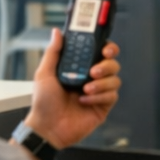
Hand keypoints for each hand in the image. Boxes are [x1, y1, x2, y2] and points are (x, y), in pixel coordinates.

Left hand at [22, 29, 120, 148]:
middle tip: (95, 71)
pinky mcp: (103, 106)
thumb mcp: (44, 74)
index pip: (100, 52)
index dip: (107, 47)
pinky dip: (99, 97)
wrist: (47, 127)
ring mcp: (99, 92)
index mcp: (80, 68)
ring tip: (85, 88)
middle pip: (112, 64)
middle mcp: (91, 78)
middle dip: (107, 65)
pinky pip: (112, 96)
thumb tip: (57, 33)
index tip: (105, 48)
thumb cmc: (43, 103)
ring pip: (115, 80)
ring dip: (102, 83)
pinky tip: (85, 101)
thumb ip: (53, 52)